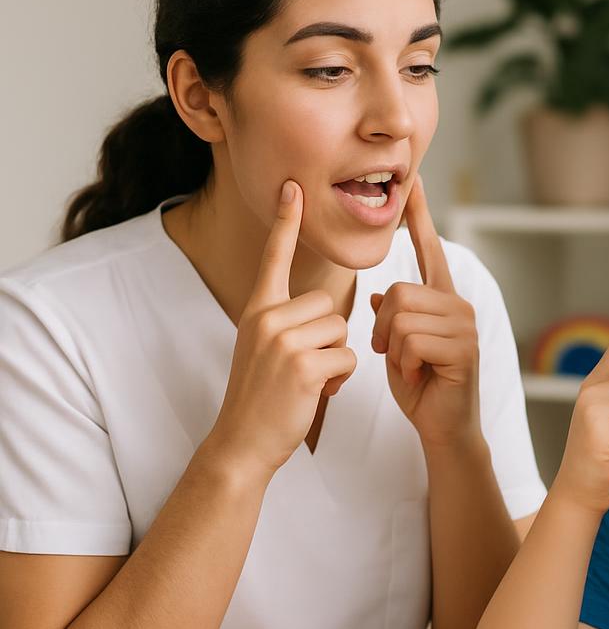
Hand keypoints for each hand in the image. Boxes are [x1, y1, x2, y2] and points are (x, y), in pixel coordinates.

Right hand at [207, 181, 356, 477]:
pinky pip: (347, 356)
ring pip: (341, 329)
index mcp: (257, 309)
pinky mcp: (303, 364)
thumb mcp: (264, 348)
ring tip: (309, 380)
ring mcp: (282, 340)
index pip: (273, 256)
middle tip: (304, 367)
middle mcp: (266, 318)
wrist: (242, 442)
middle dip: (329, 337)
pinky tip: (316, 393)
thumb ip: (286, 323)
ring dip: (336, 358)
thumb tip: (324, 311)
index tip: (292, 186)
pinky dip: (340, 378)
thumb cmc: (262, 397)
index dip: (285, 221)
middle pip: (330, 304)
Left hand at [369, 176, 479, 446]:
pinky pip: (413, 340)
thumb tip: (381, 293)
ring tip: (409, 365)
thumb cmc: (421, 386)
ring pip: (402, 315)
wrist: (442, 427)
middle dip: (383, 326)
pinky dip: (405, 363)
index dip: (421, 215)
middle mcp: (458, 305)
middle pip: (399, 291)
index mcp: (442, 299)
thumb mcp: (397, 347)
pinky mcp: (464, 349)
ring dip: (394, 347)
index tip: (415, 180)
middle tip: (392, 352)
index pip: (430, 249)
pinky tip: (420, 375)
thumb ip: (393, 316)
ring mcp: (465, 326)